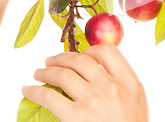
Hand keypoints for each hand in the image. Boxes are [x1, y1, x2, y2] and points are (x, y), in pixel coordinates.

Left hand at [23, 44, 148, 121]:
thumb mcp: (137, 101)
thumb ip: (121, 84)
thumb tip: (98, 73)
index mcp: (129, 81)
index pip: (108, 52)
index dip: (91, 49)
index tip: (83, 53)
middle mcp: (109, 86)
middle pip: (81, 60)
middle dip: (62, 57)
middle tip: (51, 60)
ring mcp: (92, 100)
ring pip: (63, 74)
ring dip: (46, 71)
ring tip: (38, 73)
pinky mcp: (75, 116)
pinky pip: (49, 97)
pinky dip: (34, 91)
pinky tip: (27, 90)